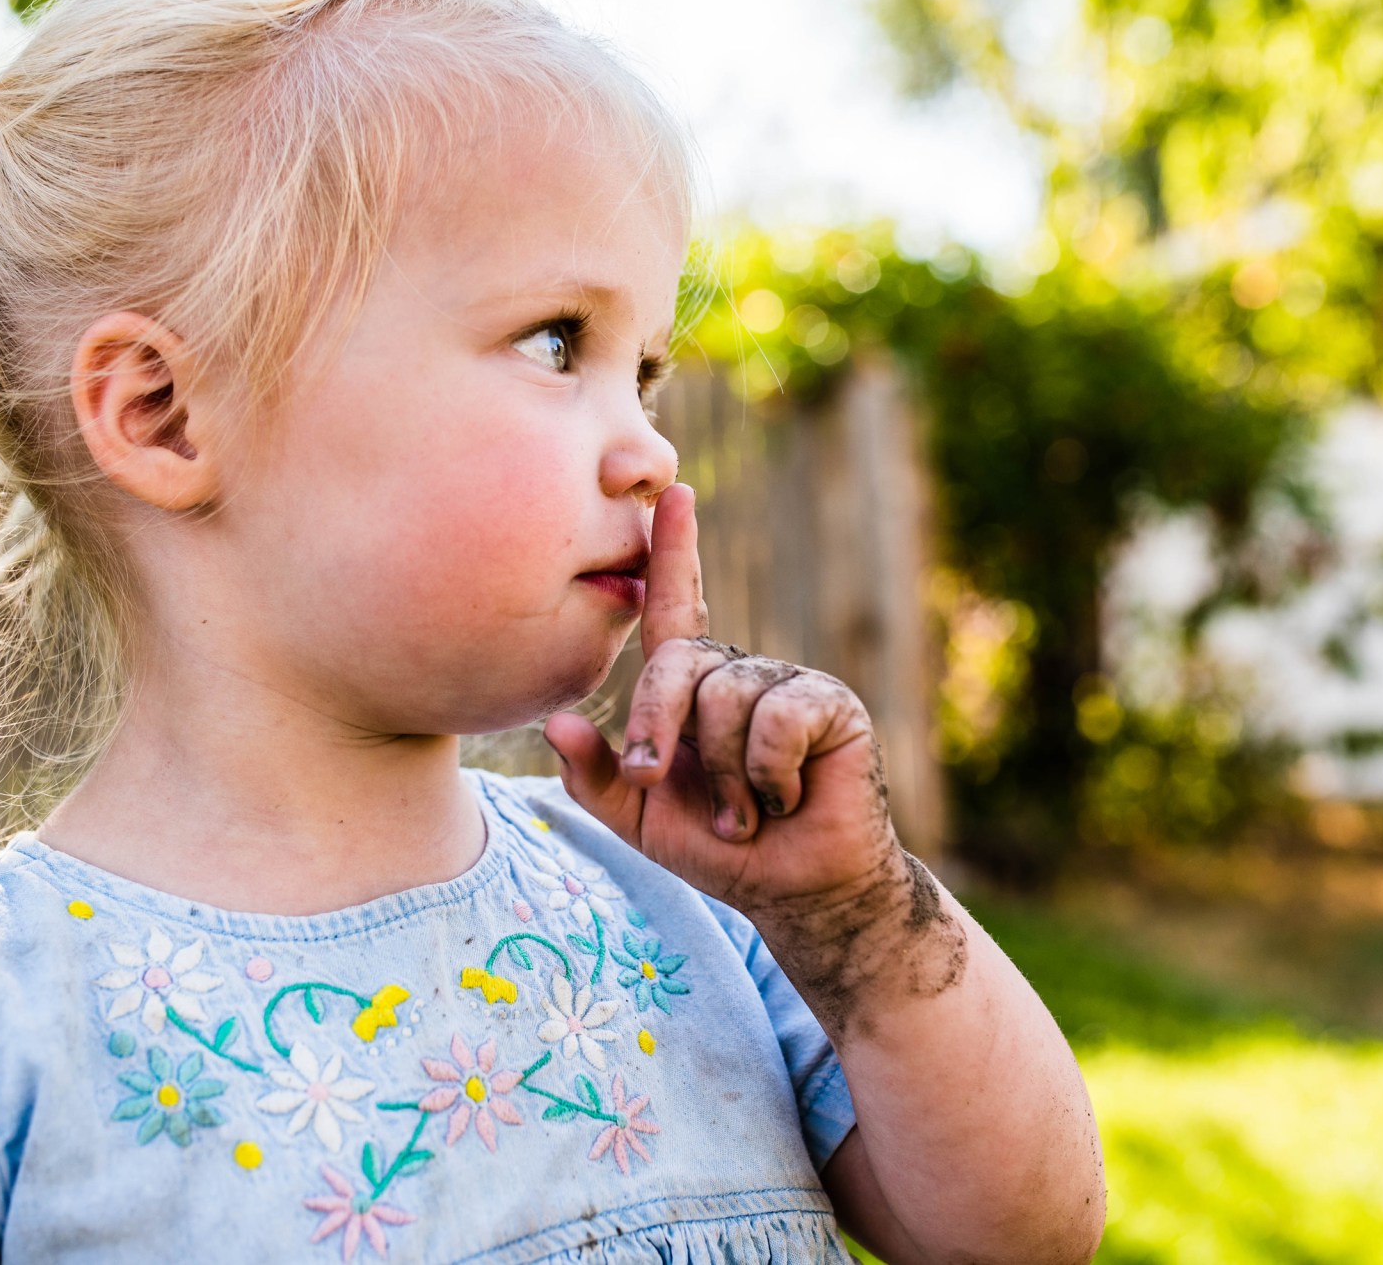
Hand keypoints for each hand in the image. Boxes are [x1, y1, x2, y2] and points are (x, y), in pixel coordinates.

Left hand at [543, 483, 915, 950]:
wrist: (793, 889)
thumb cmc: (718, 847)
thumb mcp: (637, 815)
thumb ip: (592, 773)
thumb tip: (552, 724)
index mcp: (692, 685)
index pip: (677, 604)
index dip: (675, 549)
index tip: (673, 492)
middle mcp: (738, 670)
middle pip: (677, 662)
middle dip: (657, 728)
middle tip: (659, 783)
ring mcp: (786, 682)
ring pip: (725, 697)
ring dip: (721, 775)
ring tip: (743, 809)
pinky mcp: (830, 704)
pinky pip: (775, 719)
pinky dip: (767, 775)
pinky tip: (785, 798)